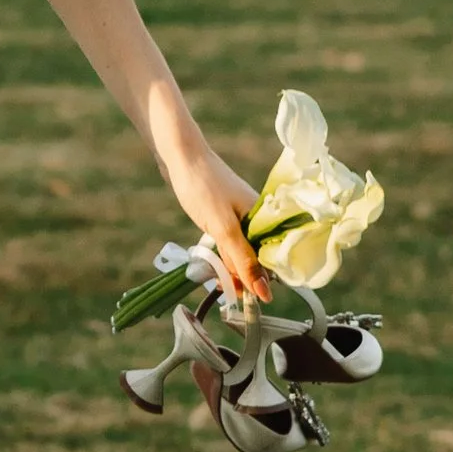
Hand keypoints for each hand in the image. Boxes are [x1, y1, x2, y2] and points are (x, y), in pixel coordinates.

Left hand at [164, 142, 270, 307]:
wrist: (179, 154)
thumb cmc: (203, 187)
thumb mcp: (223, 229)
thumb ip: (242, 261)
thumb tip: (264, 293)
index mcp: (265, 219)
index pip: (274, 259)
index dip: (263, 279)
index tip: (248, 296)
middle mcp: (256, 218)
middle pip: (257, 257)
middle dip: (244, 275)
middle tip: (225, 290)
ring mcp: (239, 215)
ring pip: (240, 250)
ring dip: (230, 266)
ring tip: (217, 282)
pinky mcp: (222, 214)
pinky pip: (228, 241)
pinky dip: (221, 254)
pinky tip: (211, 265)